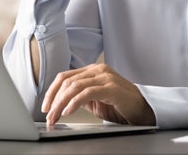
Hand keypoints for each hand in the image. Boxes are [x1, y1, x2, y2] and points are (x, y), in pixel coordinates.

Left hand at [41, 63, 155, 125]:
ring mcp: (105, 77)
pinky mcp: (112, 88)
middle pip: (67, 81)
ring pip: (75, 86)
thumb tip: (59, 102)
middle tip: (48, 116)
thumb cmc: (119, 106)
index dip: (52, 92)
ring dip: (61, 103)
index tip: (45, 107)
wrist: (142, 111)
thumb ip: (79, 96)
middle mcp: (98, 70)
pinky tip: (68, 112)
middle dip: (54, 100)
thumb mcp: (94, 100)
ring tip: (56, 117)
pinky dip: (74, 102)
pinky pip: (87, 92)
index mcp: (92, 71)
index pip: (65, 77)